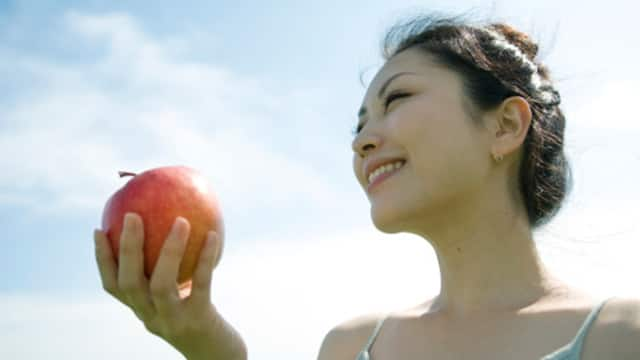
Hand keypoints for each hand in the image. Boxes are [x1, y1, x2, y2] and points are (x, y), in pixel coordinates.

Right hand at [94, 213, 245, 358]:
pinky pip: (201, 285)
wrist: (219, 354)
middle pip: (129, 283)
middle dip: (127, 248)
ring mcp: (173, 321)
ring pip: (161, 285)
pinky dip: (205, 259)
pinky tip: (214, 236)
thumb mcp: (181, 295)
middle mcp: (150, 317)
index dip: (102, 259)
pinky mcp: (198, 321)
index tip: (99, 229)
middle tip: (132, 215)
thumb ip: (173, 269)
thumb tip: (173, 221)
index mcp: (142, 309)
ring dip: (169, 250)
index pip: (113, 286)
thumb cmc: (201, 316)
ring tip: (180, 221)